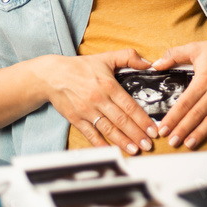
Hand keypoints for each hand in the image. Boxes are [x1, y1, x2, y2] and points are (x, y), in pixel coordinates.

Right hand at [37, 49, 156, 154]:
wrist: (52, 75)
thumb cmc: (80, 67)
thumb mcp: (106, 57)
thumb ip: (128, 57)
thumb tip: (148, 63)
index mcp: (108, 85)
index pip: (130, 106)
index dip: (143, 120)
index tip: (153, 130)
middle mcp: (98, 99)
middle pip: (121, 120)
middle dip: (137, 134)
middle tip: (148, 145)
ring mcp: (86, 111)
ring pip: (108, 129)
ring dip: (122, 141)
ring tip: (134, 149)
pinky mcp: (76, 119)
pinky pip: (90, 134)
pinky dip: (100, 144)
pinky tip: (111, 150)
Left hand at [152, 26, 206, 149]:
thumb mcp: (196, 48)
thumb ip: (174, 55)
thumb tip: (156, 64)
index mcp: (203, 79)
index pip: (184, 102)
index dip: (173, 117)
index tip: (163, 128)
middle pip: (196, 114)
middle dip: (183, 129)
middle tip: (172, 142)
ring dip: (201, 133)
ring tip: (189, 144)